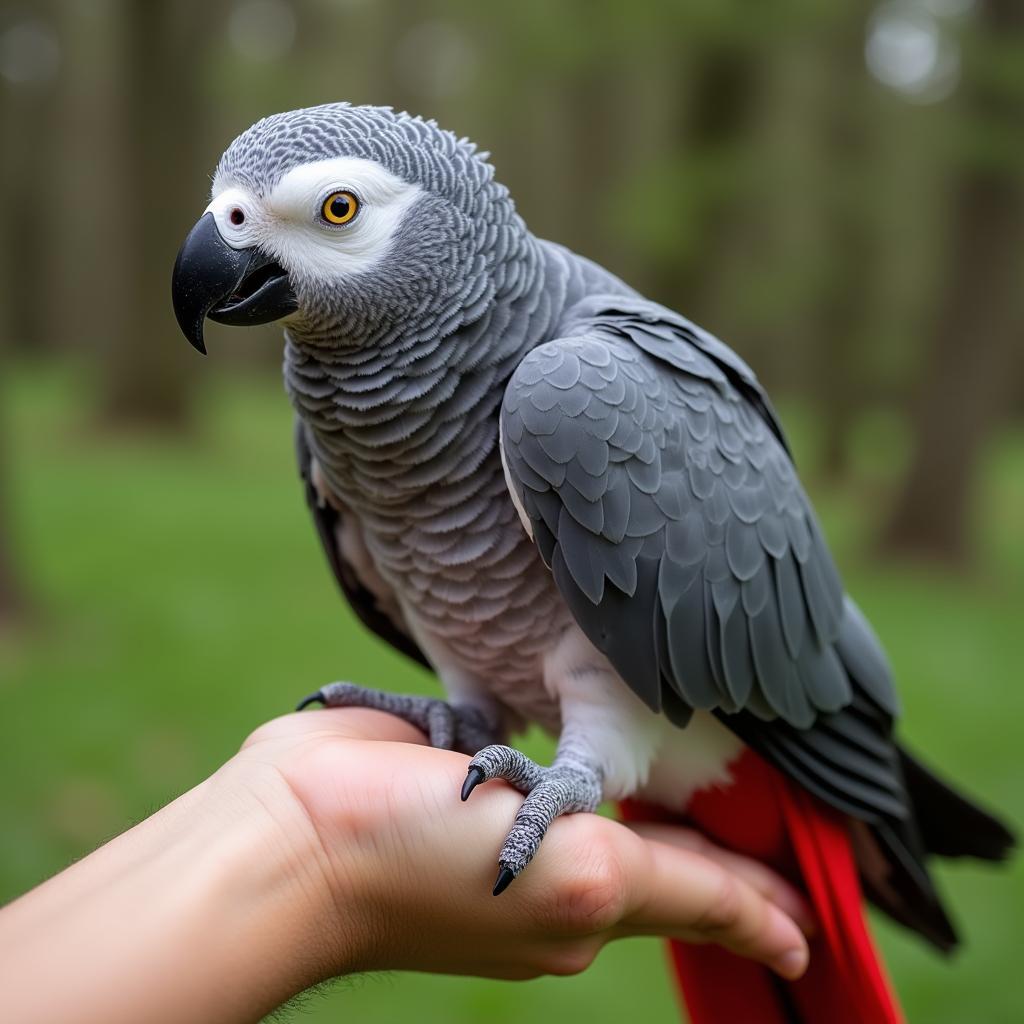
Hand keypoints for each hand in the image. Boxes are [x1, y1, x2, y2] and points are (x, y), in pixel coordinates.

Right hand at [238, 707, 811, 981]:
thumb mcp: (575, 878)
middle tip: (782, 849)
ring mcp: (509, 827)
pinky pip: (537, 773)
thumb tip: (768, 928)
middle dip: (727, 863)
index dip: (766, 908)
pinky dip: (582, 779)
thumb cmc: (429, 862)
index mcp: (593, 900)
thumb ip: (675, 888)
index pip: (707, 900)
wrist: (298, 834)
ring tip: (715, 804)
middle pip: (666, 866)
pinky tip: (597, 767)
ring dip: (662, 820)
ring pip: (609, 821)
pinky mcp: (463, 777)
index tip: (818, 922)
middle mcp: (558, 871)